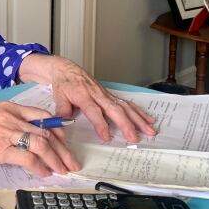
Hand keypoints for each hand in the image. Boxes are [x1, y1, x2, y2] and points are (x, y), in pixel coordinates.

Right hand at [0, 102, 80, 175]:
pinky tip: (44, 172)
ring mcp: (7, 134)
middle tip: (71, 161)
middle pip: (47, 133)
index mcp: (11, 108)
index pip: (43, 117)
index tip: (65, 142)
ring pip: (42, 145)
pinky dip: (39, 167)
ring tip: (62, 169)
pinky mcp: (0, 150)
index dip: (59, 131)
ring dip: (56, 159)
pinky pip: (27, 158)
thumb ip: (9, 118)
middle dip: (63, 149)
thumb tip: (25, 131)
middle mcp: (12, 119)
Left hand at [19, 54, 156, 142]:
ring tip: (149, 131)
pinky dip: (139, 112)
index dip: (100, 124)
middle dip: (126, 124)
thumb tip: (64, 124)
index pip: (94, 111)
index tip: (106, 137)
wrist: (67, 69)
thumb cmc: (64, 84)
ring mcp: (106, 95)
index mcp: (84, 96)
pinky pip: (127, 104)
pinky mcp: (111, 96)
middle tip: (134, 138)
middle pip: (115, 110)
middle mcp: (98, 95)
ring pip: (125, 107)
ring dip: (138, 119)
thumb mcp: (58, 96)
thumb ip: (62, 110)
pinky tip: (149, 120)